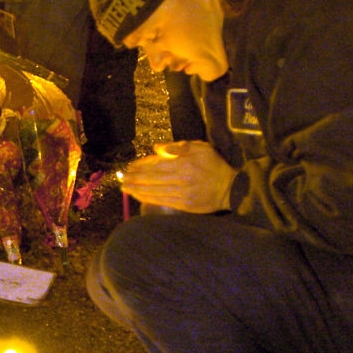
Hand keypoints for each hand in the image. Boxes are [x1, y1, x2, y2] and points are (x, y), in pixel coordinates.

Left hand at [119, 141, 236, 212]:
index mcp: (183, 163)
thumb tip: (156, 148)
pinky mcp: (183, 205)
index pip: (156, 164)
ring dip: (137, 189)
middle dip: (134, 178)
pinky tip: (138, 196)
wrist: (230, 188)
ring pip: (154, 191)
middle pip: (152, 178)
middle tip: (121, 178)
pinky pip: (161, 201)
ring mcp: (181, 194)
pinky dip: (148, 198)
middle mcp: (180, 179)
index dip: (141, 166)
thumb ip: (177, 147)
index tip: (129, 166)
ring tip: (124, 188)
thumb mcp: (200, 148)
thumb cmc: (214, 165)